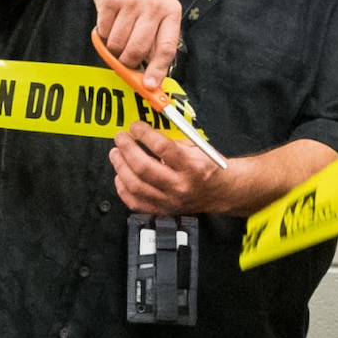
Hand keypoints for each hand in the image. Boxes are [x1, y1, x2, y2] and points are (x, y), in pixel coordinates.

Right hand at [90, 0, 180, 88]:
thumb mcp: (159, 7)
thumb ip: (157, 37)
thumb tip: (152, 74)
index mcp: (170, 11)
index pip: (166, 48)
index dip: (158, 70)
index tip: (150, 86)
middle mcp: (153, 6)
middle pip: (138, 51)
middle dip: (128, 62)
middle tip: (124, 59)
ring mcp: (131, 2)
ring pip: (118, 44)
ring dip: (114, 47)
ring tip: (117, 34)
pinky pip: (104, 32)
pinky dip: (104, 33)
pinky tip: (109, 20)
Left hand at [109, 121, 239, 214]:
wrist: (221, 192)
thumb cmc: (209, 167)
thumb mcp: (197, 148)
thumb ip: (172, 141)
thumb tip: (145, 133)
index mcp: (192, 167)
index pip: (162, 147)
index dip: (144, 134)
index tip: (135, 126)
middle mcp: (180, 186)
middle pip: (144, 168)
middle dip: (127, 149)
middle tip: (120, 138)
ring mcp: (170, 201)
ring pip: (135, 186)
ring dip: (120, 167)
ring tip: (115, 154)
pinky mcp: (162, 210)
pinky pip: (135, 203)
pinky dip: (123, 189)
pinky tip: (120, 175)